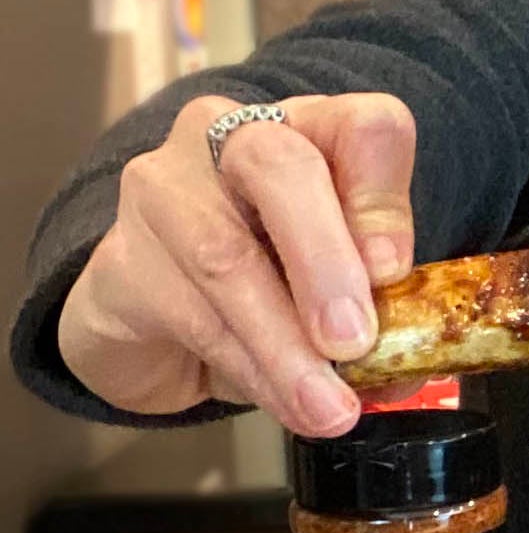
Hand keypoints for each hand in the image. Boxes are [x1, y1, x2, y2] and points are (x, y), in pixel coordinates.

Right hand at [57, 94, 419, 435]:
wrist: (160, 324)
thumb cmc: (271, 284)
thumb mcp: (339, 283)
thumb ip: (375, 300)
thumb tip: (407, 351)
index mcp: (312, 131)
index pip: (363, 126)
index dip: (383, 196)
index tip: (395, 271)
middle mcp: (232, 139)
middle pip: (280, 163)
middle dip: (323, 259)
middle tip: (354, 341)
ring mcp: (165, 188)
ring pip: (226, 256)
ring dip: (286, 345)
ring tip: (328, 407)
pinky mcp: (117, 256)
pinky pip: (189, 314)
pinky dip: (249, 369)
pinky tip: (285, 402)